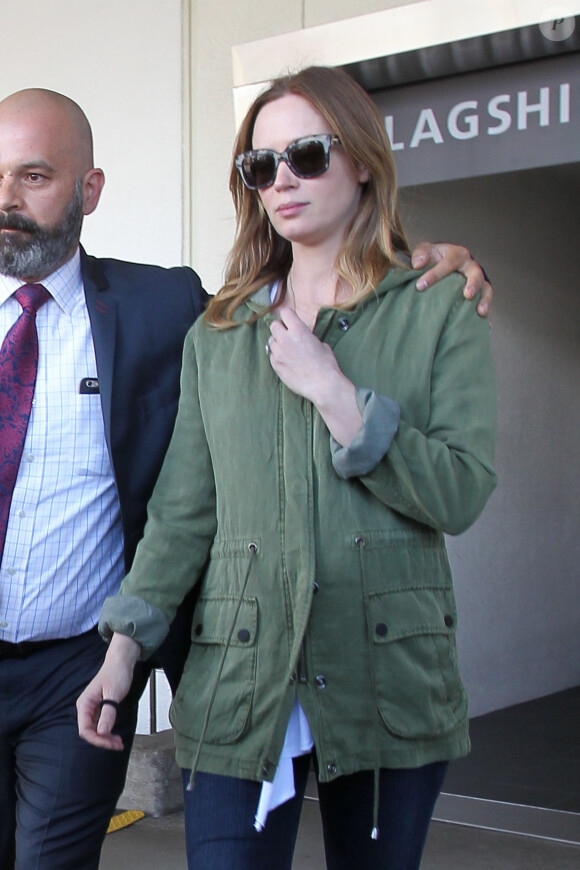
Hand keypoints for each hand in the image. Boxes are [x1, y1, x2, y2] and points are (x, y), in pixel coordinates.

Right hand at [77, 633, 140, 749]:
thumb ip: (108, 713)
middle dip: (103, 741)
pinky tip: (115, 735)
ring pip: (95, 730)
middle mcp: (86, 707)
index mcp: (85, 703)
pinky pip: (100, 724)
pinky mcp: (100, 708)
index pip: (85, 730)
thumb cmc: (116, 673)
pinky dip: (108, 732)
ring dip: (106, 738)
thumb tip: (102, 732)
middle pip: (89, 732)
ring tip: (119, 742)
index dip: (96, 739)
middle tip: (118, 744)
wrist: (121, 661)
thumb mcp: (114, 693)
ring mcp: (92, 708)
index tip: (110, 742)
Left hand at [268, 308, 339, 401]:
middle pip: (274, 325)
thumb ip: (307, 336)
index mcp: (299, 330)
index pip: (285, 313)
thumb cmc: (326, 364)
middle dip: (280, 329)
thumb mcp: (320, 343)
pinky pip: (272, 355)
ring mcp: (279, 352)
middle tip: (288, 336)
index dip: (289, 317)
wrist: (323, 384)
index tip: (291, 321)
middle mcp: (286, 339)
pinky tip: (287, 361)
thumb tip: (302, 336)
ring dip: (278, 343)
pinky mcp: (275, 365)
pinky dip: (277, 356)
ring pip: (271, 341)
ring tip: (288, 351)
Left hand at [411, 241, 491, 317]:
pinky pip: (485, 303)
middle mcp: (470, 266)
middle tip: (467, 295)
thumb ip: (420, 254)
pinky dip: (487, 314)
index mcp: (457, 254)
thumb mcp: (426, 251)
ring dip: (484, 300)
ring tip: (481, 312)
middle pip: (476, 274)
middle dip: (473, 284)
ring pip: (486, 288)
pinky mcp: (479, 294)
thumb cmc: (434, 258)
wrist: (442, 262)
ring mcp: (477, 281)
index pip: (449, 263)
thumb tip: (417, 264)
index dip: (435, 274)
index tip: (420, 286)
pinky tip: (486, 326)